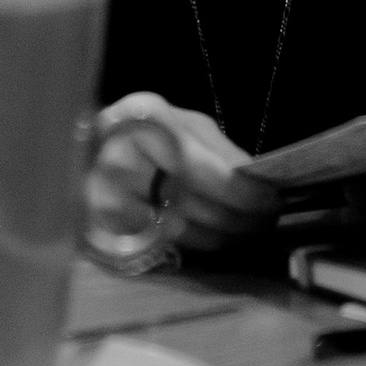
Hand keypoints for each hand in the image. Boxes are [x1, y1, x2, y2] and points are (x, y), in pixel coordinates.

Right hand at [86, 91, 281, 252]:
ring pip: (180, 230)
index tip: (271, 202)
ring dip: (222, 236)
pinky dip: (195, 243)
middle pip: (191, 203)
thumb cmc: (150, 132)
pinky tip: (215, 236)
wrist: (94, 150)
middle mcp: (117, 158)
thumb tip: (259, 186)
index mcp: (143, 120)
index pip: (201, 169)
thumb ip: (222, 154)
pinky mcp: (104, 228)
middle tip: (266, 221)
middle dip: (238, 218)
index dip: (241, 192)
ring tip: (247, 231)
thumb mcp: (187, 126)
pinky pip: (163, 244)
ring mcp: (104, 198)